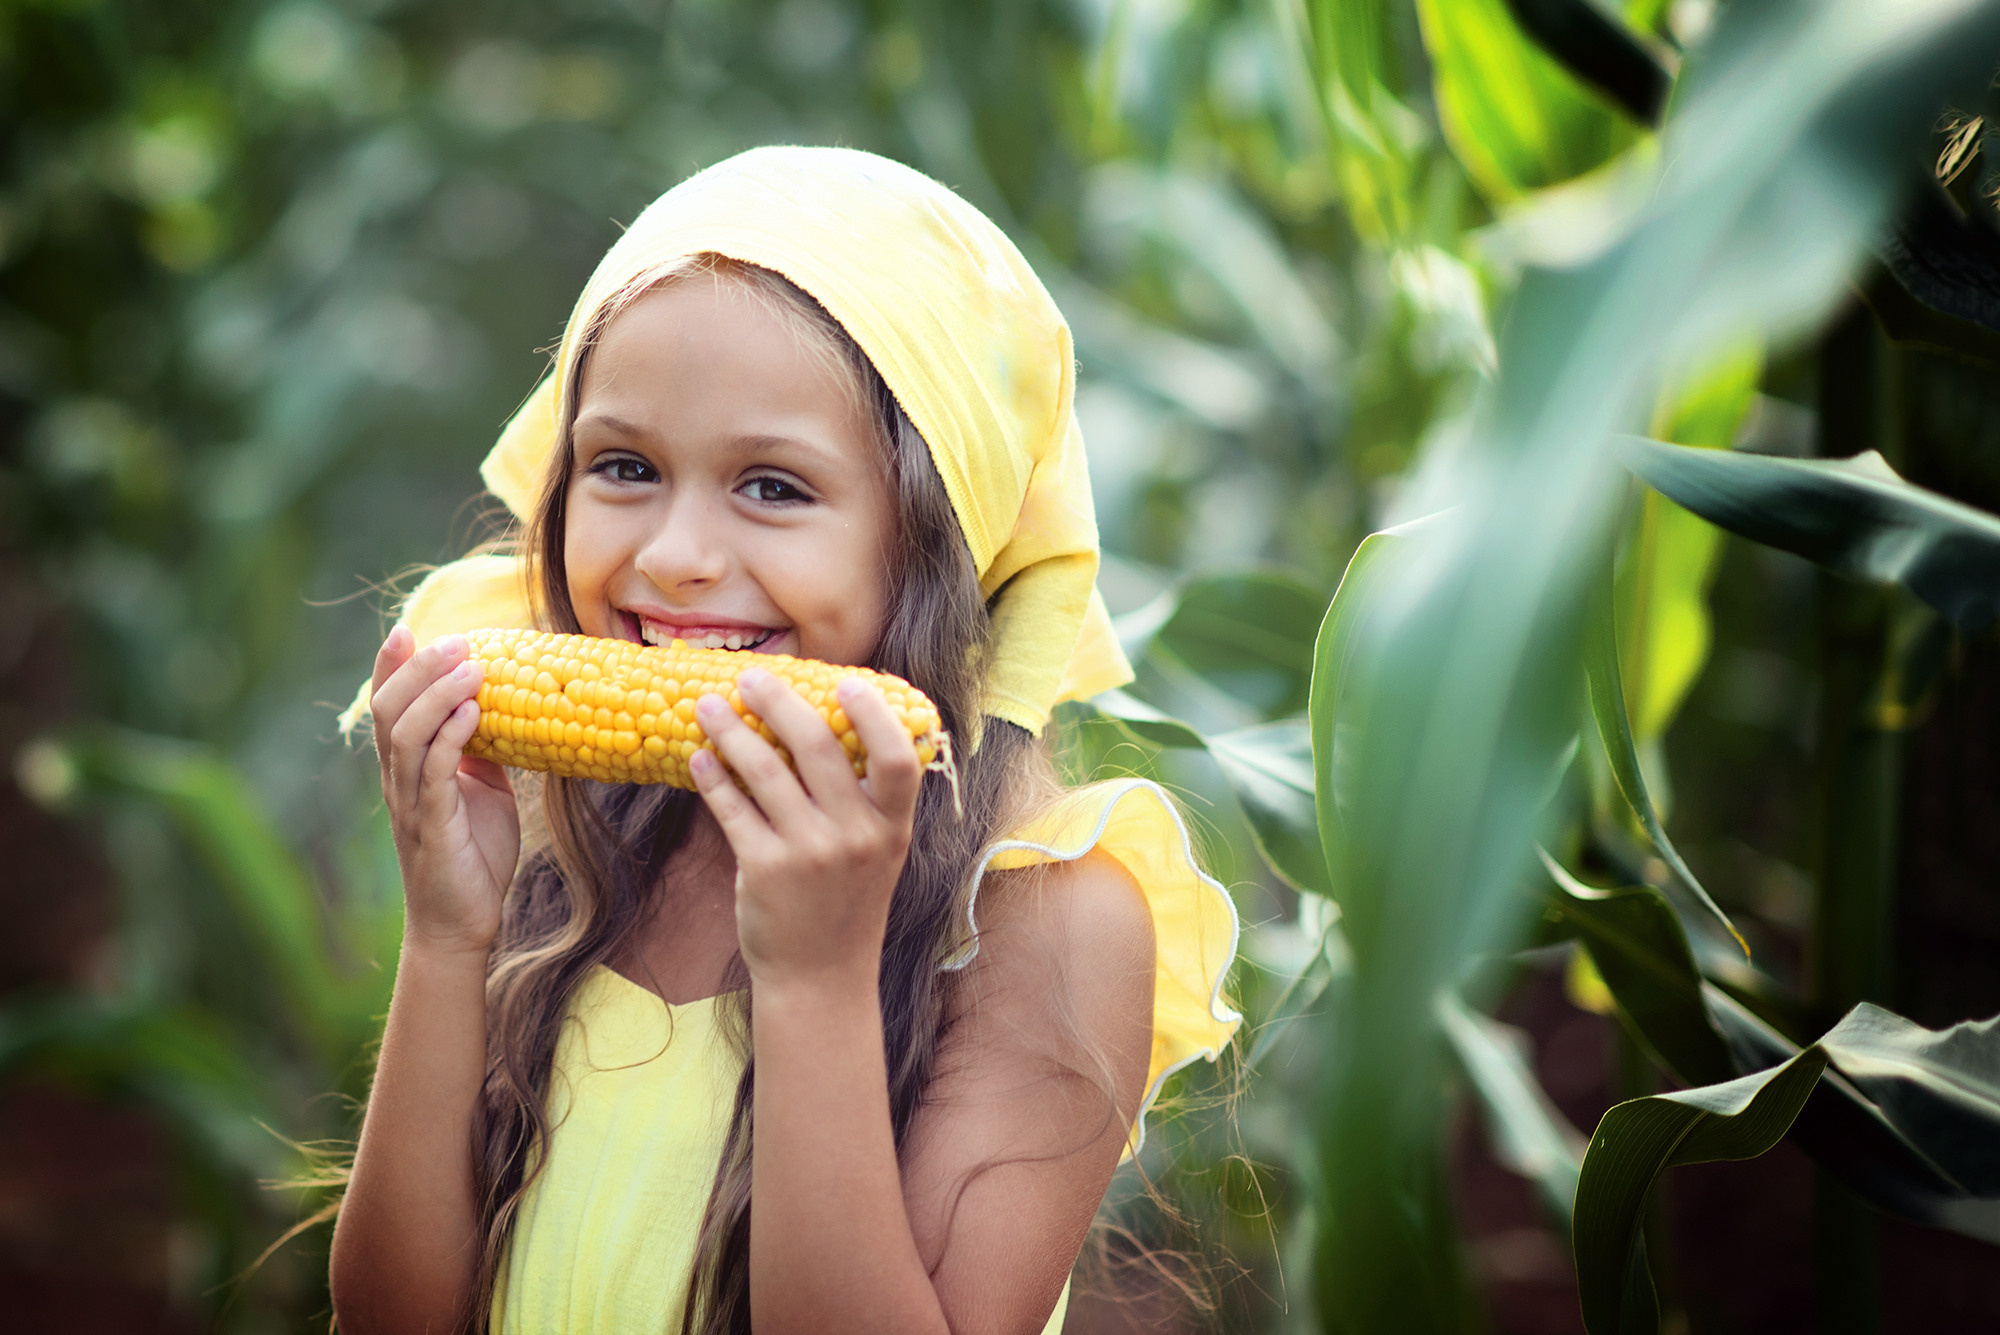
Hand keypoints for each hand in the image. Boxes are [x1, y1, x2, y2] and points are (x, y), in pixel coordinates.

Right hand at [370, 626, 519, 956]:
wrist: (466, 923)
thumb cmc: (474, 855)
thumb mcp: (483, 790)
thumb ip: (481, 750)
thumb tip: (500, 706)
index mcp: (406, 769)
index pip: (387, 707)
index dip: (390, 668)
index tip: (407, 628)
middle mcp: (398, 782)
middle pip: (389, 710)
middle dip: (418, 669)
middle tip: (455, 641)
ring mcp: (410, 805)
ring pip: (405, 736)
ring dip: (437, 695)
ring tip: (470, 666)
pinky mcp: (432, 828)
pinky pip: (433, 774)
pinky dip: (451, 738)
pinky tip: (473, 713)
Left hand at [688, 668, 922, 990]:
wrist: (821, 978)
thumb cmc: (847, 904)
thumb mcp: (878, 853)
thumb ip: (866, 800)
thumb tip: (829, 724)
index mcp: (891, 826)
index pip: (896, 757)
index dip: (874, 715)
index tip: (846, 683)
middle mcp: (856, 836)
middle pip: (819, 746)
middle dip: (778, 702)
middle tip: (751, 678)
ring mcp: (810, 853)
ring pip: (765, 770)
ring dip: (731, 730)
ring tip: (707, 706)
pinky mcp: (765, 870)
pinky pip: (732, 809)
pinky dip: (713, 777)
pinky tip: (700, 758)